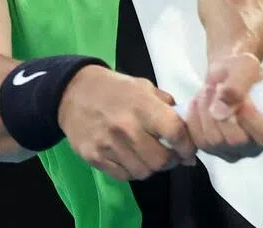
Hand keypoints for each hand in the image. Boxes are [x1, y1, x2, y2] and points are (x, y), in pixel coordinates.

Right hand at [57, 65, 197, 180]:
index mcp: (142, 106)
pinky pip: (124, 176)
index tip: (189, 150)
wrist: (73, 93)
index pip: (175, 132)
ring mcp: (108, 145)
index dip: (187, 145)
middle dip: (172, 161)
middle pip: (161, 160)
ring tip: (150, 157)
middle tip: (171, 156)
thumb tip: (188, 129)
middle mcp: (126, 127)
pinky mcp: (94, 158)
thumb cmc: (115, 89)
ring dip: (152, 168)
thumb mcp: (144, 87)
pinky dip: (133, 171)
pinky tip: (132, 159)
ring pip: (143, 172)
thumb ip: (166, 106)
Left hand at [184, 52, 262, 162]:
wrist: (224, 77)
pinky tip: (201, 103)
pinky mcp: (217, 152)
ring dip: (206, 111)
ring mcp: (239, 151)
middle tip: (217, 87)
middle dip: (222, 111)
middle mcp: (261, 143)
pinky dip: (195, 118)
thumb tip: (221, 109)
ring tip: (209, 91)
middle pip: (238, 141)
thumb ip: (238, 84)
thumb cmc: (242, 71)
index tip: (242, 101)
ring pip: (215, 141)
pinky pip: (200, 141)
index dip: (253, 121)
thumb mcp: (245, 65)